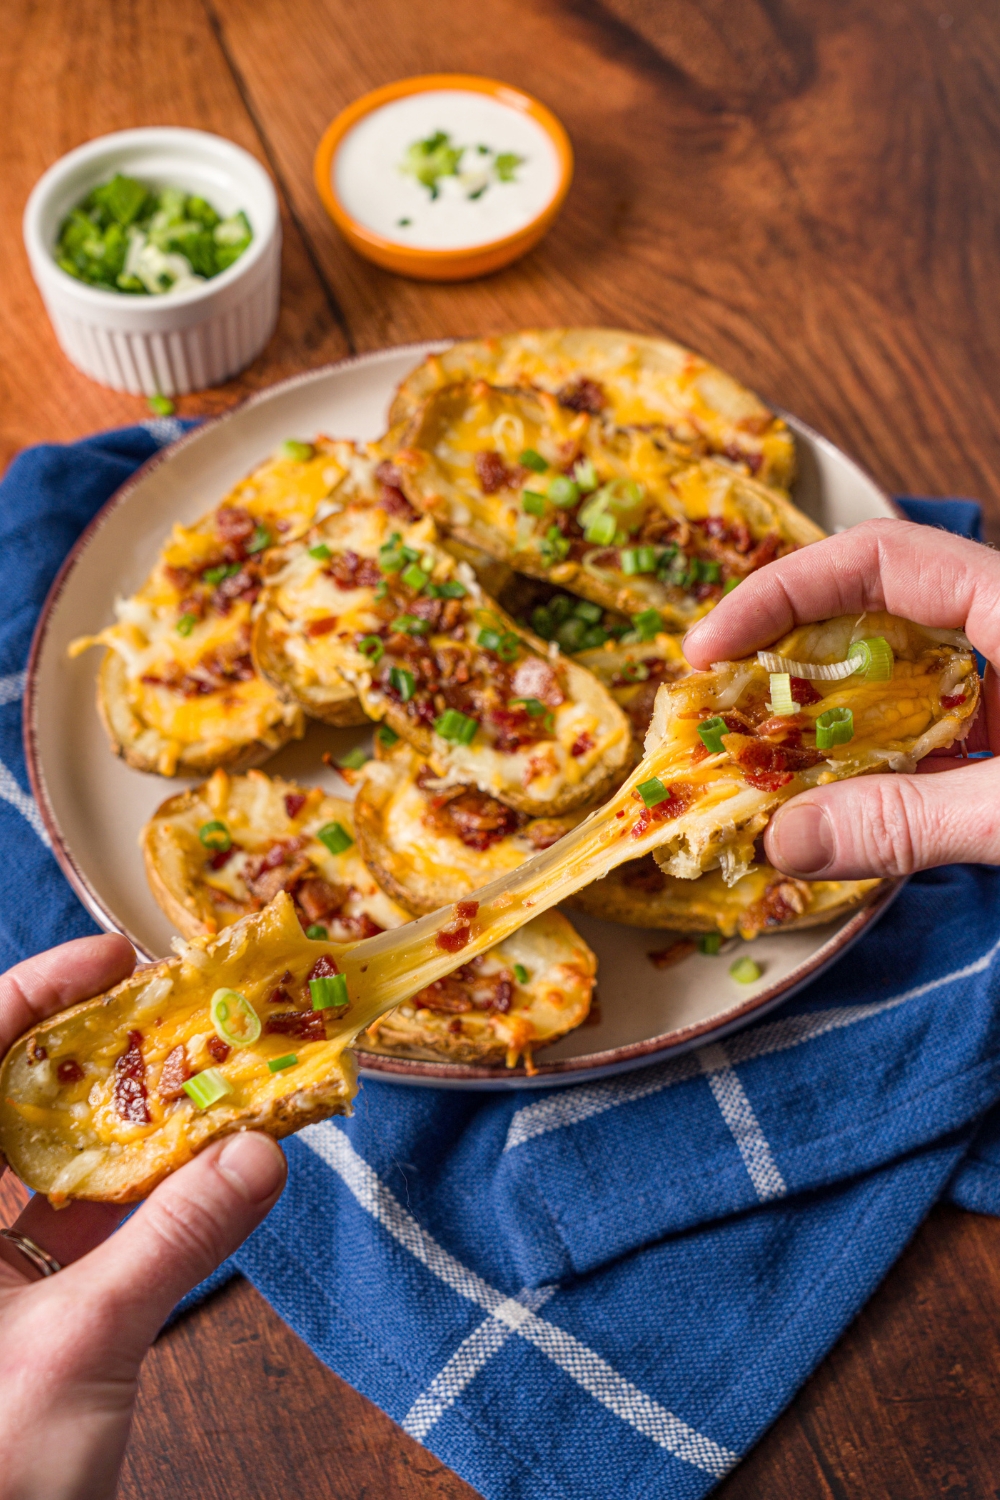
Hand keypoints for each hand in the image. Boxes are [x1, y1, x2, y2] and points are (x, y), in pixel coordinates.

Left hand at [0, 935, 285, 1499]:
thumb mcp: (83, 1347)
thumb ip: (176, 1242)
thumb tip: (259, 1153)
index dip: (37, 994)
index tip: (117, 956)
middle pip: (26, 1101)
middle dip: (111, 1053)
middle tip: (191, 1017)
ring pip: (62, 1162)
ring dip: (141, 1126)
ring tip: (219, 1083)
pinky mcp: (26, 1309)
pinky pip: (87, 1225)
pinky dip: (147, 1196)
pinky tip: (210, 1171)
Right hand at [681, 518, 999, 878]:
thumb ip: (911, 822)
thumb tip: (785, 840)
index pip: (879, 558)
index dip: (782, 592)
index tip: (709, 649)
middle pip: (875, 608)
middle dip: (787, 655)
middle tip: (714, 705)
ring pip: (899, 675)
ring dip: (824, 717)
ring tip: (756, 757)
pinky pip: (932, 728)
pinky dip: (874, 757)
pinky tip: (832, 795)